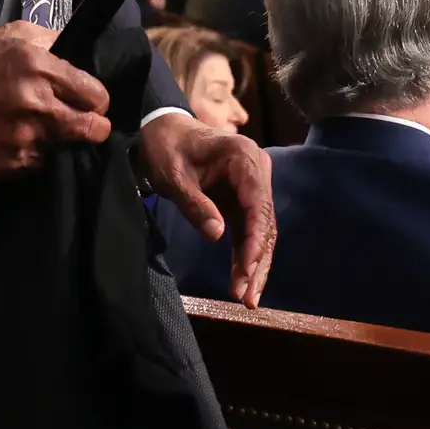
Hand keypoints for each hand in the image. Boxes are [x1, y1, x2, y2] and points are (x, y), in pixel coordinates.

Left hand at [141, 109, 276, 304]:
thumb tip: (217, 235)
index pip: (257, 203)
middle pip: (265, 222)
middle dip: (257, 261)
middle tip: (248, 296)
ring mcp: (253, 187)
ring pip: (262, 231)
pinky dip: (245, 255)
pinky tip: (242, 282)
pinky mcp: (243, 201)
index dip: (255, 238)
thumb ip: (195, 204)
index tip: (247, 268)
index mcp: (244, 157)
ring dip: (255, 265)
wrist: (164, 130)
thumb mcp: (174, 176)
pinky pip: (249, 230)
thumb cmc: (167, 149)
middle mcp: (257, 171)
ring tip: (247, 298)